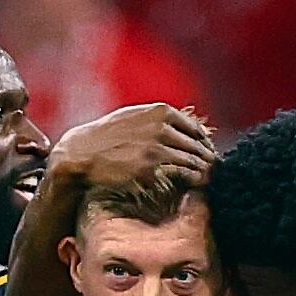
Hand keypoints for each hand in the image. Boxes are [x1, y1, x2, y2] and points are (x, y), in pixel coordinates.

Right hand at [48, 101, 215, 189]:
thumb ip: (158, 118)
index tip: (207, 153)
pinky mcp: (150, 169)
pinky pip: (180, 175)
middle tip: (212, 169)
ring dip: (203, 171)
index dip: (204, 143)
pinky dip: (191, 180)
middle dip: (206, 159)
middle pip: (196, 146)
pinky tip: (194, 184)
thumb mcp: (134, 116)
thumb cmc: (108, 135)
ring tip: (207, 178)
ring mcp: (156, 148)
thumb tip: (185, 125)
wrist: (83, 152)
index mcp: (160, 111)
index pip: (195, 128)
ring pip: (192, 161)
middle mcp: (160, 127)